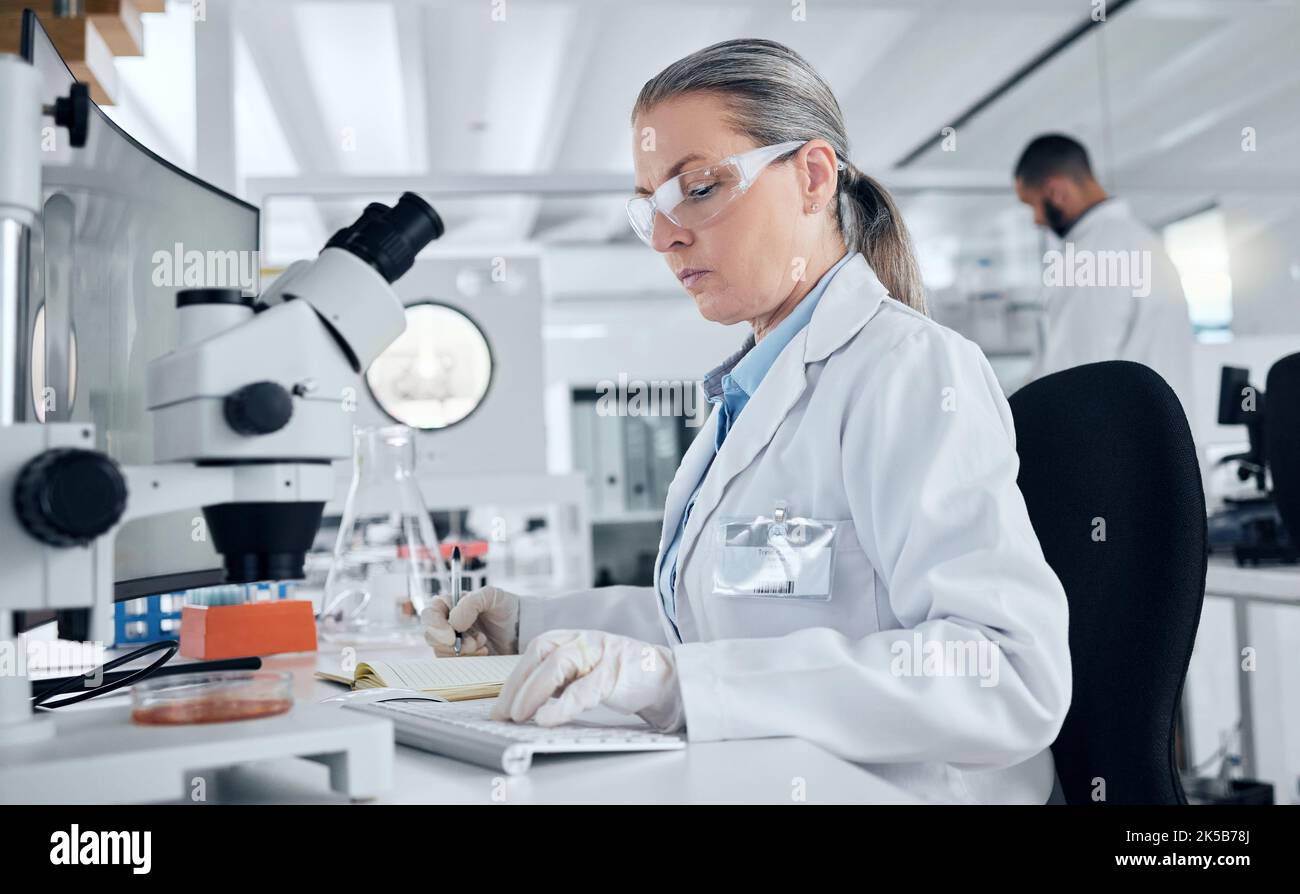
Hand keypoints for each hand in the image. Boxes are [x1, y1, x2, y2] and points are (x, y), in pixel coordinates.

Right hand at [421, 586, 518, 656]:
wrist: (522, 630)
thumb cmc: (506, 608)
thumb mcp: (492, 596)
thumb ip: (471, 602)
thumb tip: (454, 622)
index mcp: (451, 605)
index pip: (430, 614)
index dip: (435, 625)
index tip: (451, 635)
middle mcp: (448, 623)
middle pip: (431, 636)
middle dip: (451, 643)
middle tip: (473, 642)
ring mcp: (453, 641)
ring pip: (442, 652)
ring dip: (463, 651)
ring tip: (482, 643)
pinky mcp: (461, 657)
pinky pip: (454, 664)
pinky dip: (468, 659)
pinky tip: (484, 651)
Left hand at [491, 630, 683, 731]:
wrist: (662, 676)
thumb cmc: (618, 676)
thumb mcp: (582, 672)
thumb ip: (557, 680)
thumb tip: (521, 703)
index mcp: (573, 638)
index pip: (535, 650)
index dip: (515, 677)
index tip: (500, 706)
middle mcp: (585, 640)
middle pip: (542, 652)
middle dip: (518, 684)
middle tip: (503, 713)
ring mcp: (601, 654)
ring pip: (560, 664)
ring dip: (535, 691)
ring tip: (520, 715)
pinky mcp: (616, 673)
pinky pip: (585, 689)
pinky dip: (564, 706)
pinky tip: (548, 719)